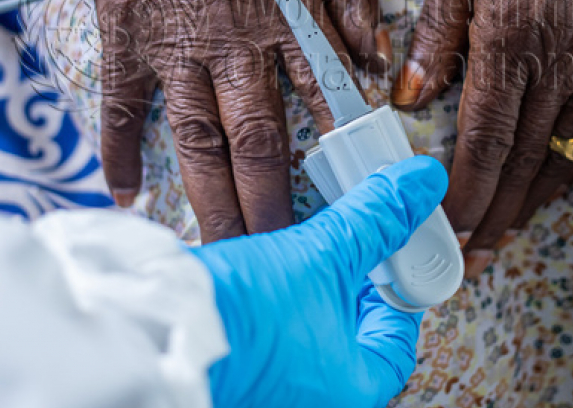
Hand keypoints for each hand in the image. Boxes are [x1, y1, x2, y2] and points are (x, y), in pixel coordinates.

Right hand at [66, 0, 390, 241]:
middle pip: (257, 141)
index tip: (355, 208)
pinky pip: (119, 105)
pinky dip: (118, 152)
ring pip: (194, 140)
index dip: (341, 159)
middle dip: (273, 209)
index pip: (323, 101)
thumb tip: (377, 58)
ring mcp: (169, 38)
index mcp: (287, 6)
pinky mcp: (119, 31)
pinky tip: (124, 196)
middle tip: (282, 263)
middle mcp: (230, 35)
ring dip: (209, 201)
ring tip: (219, 253)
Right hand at [193, 155, 447, 407]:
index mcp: (353, 391)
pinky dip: (276, 310)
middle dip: (348, 290)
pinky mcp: (239, 381)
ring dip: (308, 297)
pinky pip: (274, 343)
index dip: (395, 292)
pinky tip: (261, 279)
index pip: (396, 342)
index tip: (385, 257)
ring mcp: (274, 395)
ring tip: (299, 257)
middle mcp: (315, 403)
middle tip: (341, 251)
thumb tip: (419, 186)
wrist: (153, 328)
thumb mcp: (321, 255)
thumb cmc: (244, 312)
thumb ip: (375, 220)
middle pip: (352, 340)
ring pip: (310, 339)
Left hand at [391, 0, 572, 272]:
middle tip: (467, 259)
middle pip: (524, 156)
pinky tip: (544, 182)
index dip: (463, 190)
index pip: (484, 134)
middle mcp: (565, 52)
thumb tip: (414, 96)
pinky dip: (567, 161)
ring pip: (565, 149)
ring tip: (501, 236)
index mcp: (512, 26)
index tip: (442, 230)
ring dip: (530, 198)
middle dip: (493, 214)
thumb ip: (438, 25)